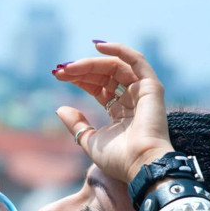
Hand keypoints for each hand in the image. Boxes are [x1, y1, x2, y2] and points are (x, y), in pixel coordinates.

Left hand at [52, 41, 174, 182]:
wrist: (139, 164)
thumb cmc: (117, 159)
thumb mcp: (88, 140)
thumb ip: (76, 124)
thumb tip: (60, 108)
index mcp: (120, 112)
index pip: (98, 87)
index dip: (79, 79)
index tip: (58, 76)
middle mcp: (132, 99)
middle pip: (104, 75)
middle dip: (81, 70)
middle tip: (60, 70)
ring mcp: (143, 91)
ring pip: (115, 67)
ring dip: (91, 63)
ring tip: (70, 67)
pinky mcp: (151, 87)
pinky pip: (136, 60)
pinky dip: (118, 50)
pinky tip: (97, 46)